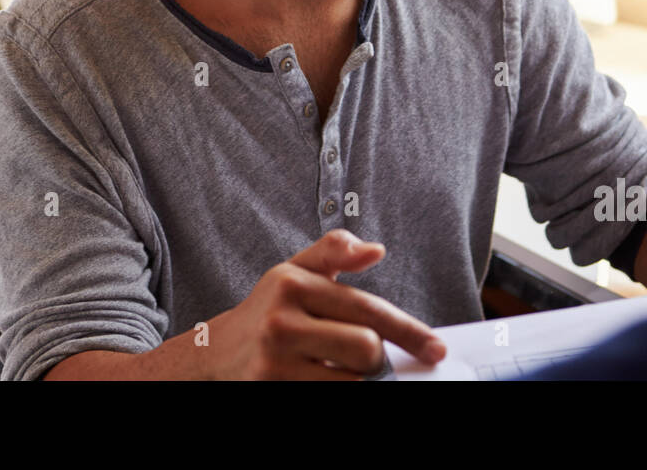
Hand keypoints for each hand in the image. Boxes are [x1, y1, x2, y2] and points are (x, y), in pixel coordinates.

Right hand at [205, 229, 447, 378]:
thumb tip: (376, 249)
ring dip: (357, 381)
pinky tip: (327, 381)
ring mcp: (274, 362)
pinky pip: (327, 397)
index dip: (408, 331)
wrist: (210, 356)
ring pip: (350, 381)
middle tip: (371, 362)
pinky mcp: (270, 390)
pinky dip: (338, 390)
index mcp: (293, 284)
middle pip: (364, 348)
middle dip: (377, 360)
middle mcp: (281, 321)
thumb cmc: (264, 313)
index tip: (436, 349)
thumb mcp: (292, 273)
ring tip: (342, 372)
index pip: (366, 308)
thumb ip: (333, 253)